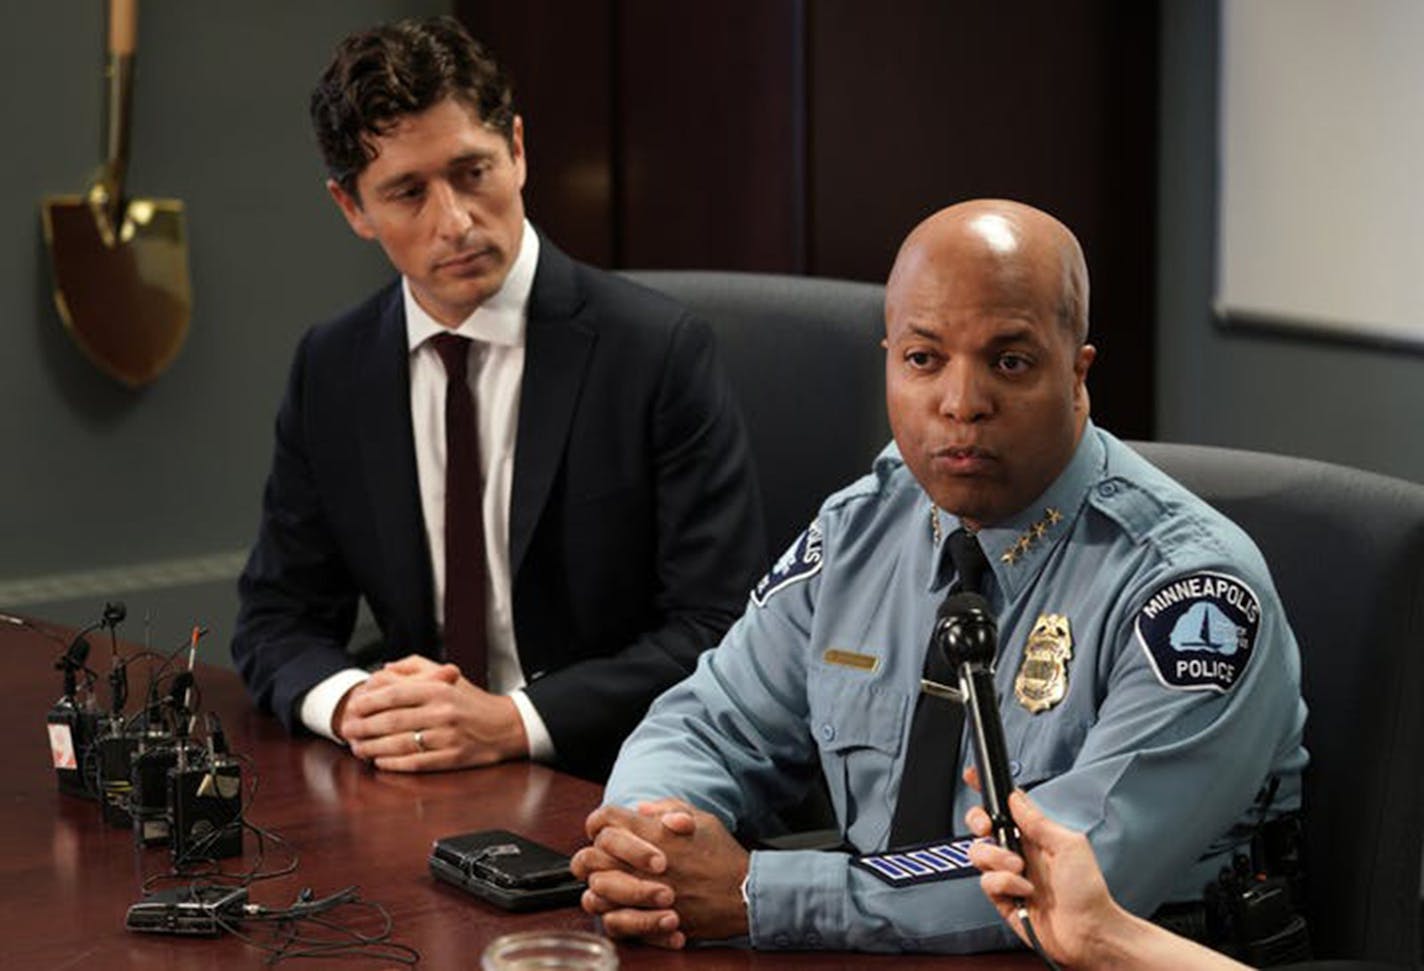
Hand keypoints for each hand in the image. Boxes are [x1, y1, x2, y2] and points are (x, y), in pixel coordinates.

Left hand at [336, 654, 528, 770]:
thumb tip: (384, 668)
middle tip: (347, 730)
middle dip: (363, 727)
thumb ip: (415, 666)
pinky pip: (416, 763)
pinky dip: (394, 764)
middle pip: (392, 721)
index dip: (368, 702)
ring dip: (373, 748)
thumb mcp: (448, 675)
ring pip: (400, 744)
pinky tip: (381, 762)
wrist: (506, 726)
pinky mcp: (452, 759)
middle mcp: (443, 712)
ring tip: (358, 748)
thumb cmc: (472, 701)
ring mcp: (447, 737)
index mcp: (439, 689)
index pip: (394, 694)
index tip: (352, 706)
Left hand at [573, 799, 748, 946]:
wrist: (744, 893)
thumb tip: (640, 808)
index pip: (604, 819)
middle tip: (601, 860)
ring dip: (598, 887)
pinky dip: (611, 915)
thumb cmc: (723, 855)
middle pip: (590, 856)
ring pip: (595, 891)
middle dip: (592, 856)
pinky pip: (613, 921)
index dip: (598, 822)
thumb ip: (668, 808)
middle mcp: (642, 863)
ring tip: (608, 886)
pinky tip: (620, 909)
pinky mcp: (650, 920)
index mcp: (653, 833)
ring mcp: (644, 893)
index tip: (603, 830)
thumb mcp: (701, 818)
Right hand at [964, 781, 1119, 969]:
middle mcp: (1018, 851)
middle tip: (989, 828)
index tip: (971, 777)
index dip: (986, 790)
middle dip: (978, 821)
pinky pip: (986, 882)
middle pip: (981, 825)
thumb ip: (1038, 821)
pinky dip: (1004, 884)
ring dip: (997, 858)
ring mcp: (1008, 874)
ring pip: (979, 852)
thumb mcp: (1069, 844)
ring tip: (1020, 869)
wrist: (1088, 932)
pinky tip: (1024, 891)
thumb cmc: (1088, 891)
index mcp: (1034, 834)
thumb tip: (1015, 799)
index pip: (1005, 805)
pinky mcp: (1002, 897)